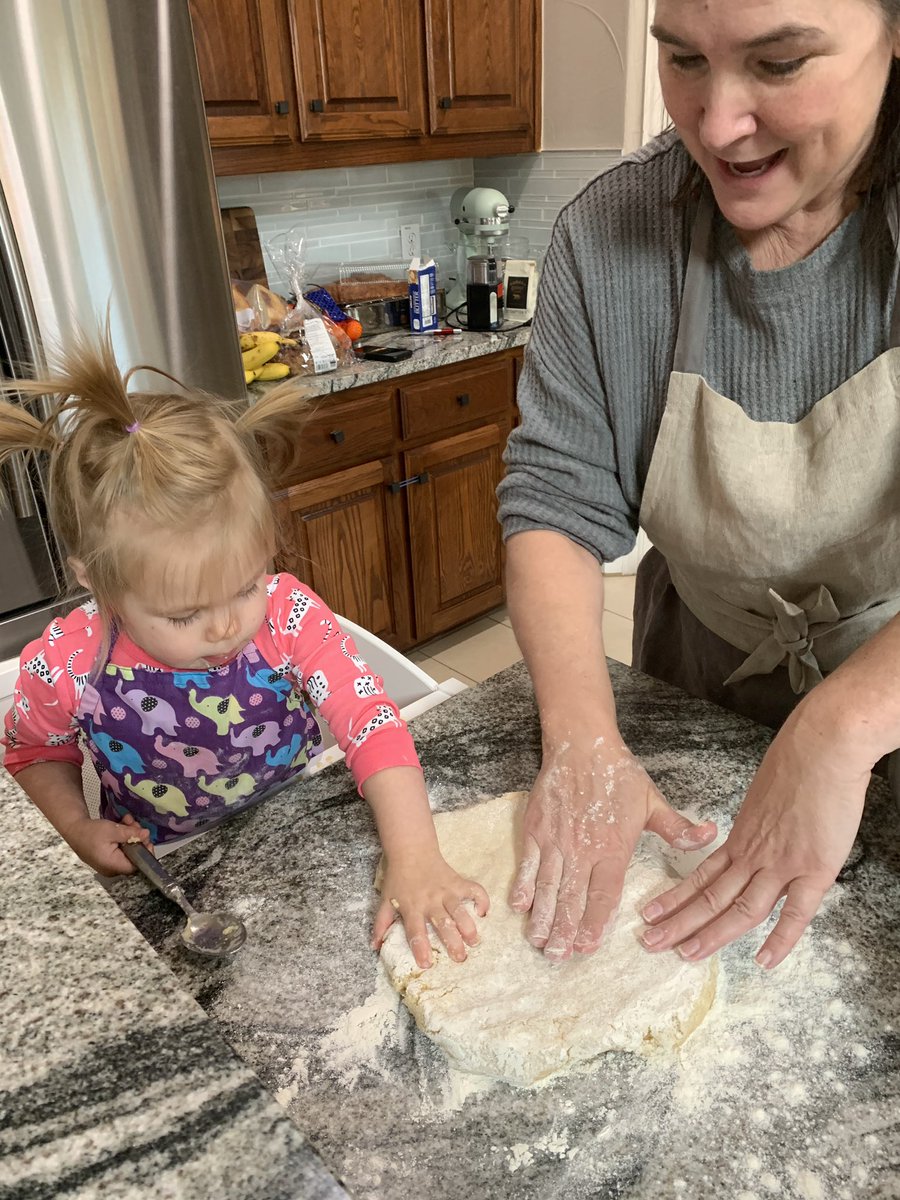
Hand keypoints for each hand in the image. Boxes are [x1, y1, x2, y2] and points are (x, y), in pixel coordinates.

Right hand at [63, 811, 152, 875]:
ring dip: (130, 835)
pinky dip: (123, 837)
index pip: (136, 864)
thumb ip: (131, 834)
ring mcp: (109, 863)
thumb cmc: (90, 832)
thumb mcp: (113, 830)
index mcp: (113, 865)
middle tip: (135, 825)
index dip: (145, 852)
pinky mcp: (107, 857)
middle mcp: (112, 868)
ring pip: (128, 850)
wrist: (73, 829)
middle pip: (133, 856)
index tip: (147, 839)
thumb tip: (147, 835)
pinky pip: (121, 849)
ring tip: (128, 820)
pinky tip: (123, 825)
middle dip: (137, 839)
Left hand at [372, 853, 489, 969]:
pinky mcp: (457, 881)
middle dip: (453, 942)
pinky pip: (474, 890)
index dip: (420, 948)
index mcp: (412, 907)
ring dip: (469, 926)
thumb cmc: (398, 878)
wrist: (411, 850)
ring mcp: (446, 891)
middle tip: (460, 958)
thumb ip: (381, 924)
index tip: (426, 964)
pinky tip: (483, 911)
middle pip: (443, 924)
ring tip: (474, 941)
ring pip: (460, 910)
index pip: (415, 931)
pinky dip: (481, 899)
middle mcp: (430, 901)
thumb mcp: (385, 900)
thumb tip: (374, 947)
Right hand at [510, 736, 717, 960]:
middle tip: (559, 957)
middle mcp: (582, 850)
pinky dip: (522, 887)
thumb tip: (710, 836)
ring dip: (543, 917)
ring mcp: (555, 841)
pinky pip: (527, 864)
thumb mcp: (652, 801)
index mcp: (612, 848)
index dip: (595, 923)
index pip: (604, 894)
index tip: (589, 947)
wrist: (582, 744)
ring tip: (540, 942)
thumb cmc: (619, 774)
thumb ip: (677, 827)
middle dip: (566, 931)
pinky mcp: (535, 829)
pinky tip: (518, 908)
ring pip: (547, 886)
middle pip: (572, 898)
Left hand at [640, 705, 869, 967]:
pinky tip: (764, 961)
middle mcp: (754, 853)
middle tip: (650, 942)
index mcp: (741, 836)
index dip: (675, 897)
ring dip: (711, 934)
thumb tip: (758, 829)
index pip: (700, 875)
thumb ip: (758, 821)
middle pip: (710, 896)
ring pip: (741, 908)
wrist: (822, 746)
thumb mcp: (763, 795)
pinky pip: (795, 913)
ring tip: (685, 955)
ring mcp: (782, 863)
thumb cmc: (796, 761)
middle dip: (678, 922)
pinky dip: (781, 940)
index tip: (651, 913)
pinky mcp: (813, 868)